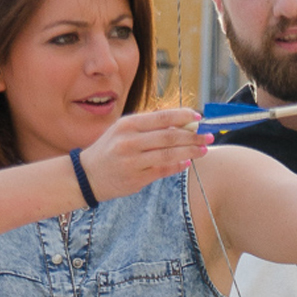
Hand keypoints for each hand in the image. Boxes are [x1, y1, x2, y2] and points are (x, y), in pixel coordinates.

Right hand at [78, 108, 213, 202]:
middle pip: (169, 137)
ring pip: (168, 154)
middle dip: (193, 137)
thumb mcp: (123, 131)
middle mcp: (129, 142)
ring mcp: (133, 161)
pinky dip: (177, 166)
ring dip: (190, 152)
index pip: (161, 117)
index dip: (183, 117)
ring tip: (204, 150)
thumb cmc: (110, 149)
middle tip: (209, 136)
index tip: (198, 118)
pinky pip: (162, 170)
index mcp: (127, 125)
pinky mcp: (136, 179)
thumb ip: (148, 127)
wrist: (87, 175)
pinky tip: (188, 162)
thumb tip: (180, 125)